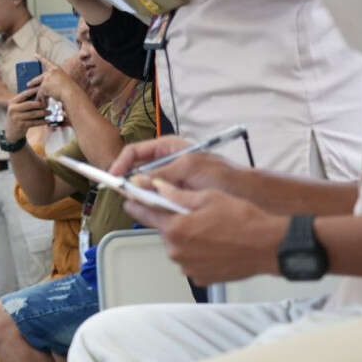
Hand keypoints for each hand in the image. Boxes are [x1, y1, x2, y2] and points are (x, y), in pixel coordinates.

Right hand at [5, 88, 46, 139]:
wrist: (11, 132)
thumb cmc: (18, 118)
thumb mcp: (18, 108)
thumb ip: (26, 101)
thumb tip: (41, 94)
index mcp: (12, 102)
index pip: (25, 94)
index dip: (34, 91)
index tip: (44, 89)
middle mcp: (13, 109)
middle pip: (29, 104)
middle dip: (40, 104)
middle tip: (48, 104)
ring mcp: (16, 118)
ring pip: (33, 114)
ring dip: (43, 113)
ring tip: (50, 112)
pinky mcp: (20, 125)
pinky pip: (34, 122)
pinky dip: (42, 121)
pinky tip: (47, 121)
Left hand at [32, 63, 81, 106]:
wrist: (71, 94)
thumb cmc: (71, 90)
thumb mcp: (64, 83)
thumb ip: (56, 83)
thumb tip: (49, 90)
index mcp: (57, 69)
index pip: (47, 62)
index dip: (40, 58)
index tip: (35, 54)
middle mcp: (51, 72)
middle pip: (39, 78)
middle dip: (33, 82)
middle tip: (27, 84)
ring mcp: (47, 79)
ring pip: (40, 89)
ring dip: (39, 95)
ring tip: (37, 101)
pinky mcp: (44, 87)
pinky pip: (40, 94)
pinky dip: (41, 99)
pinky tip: (43, 103)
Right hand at [109, 136, 242, 194]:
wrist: (248, 195)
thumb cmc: (224, 176)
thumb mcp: (189, 169)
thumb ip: (161, 174)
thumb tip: (135, 182)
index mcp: (169, 148)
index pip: (135, 152)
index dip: (121, 164)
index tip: (113, 178)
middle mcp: (167, 163)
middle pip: (137, 170)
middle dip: (128, 182)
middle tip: (121, 195)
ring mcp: (172, 180)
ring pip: (146, 188)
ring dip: (140, 196)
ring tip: (137, 205)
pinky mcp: (177, 196)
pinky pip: (157, 200)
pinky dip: (152, 206)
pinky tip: (153, 213)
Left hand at [124, 181, 287, 284]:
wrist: (270, 245)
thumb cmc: (244, 220)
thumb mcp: (208, 197)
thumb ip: (177, 195)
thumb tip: (157, 187)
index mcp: (176, 229)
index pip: (144, 214)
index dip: (137, 204)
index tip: (130, 200)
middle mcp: (177, 251)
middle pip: (165, 231)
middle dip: (175, 221)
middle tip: (197, 214)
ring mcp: (188, 267)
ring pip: (179, 247)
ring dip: (188, 238)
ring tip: (213, 231)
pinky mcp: (201, 277)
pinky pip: (192, 261)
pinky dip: (199, 253)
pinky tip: (217, 245)